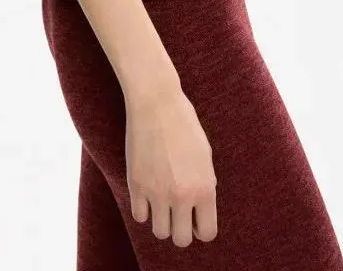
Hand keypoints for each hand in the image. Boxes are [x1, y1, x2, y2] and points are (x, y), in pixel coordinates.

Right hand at [124, 85, 217, 247]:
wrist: (156, 102)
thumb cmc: (184, 123)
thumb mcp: (204, 155)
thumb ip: (204, 184)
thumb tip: (198, 210)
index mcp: (204, 188)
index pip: (207, 232)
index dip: (202, 228)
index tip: (196, 218)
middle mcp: (182, 195)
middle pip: (181, 239)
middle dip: (181, 229)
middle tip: (179, 212)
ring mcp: (157, 192)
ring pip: (160, 232)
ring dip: (162, 220)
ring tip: (163, 201)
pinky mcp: (136, 185)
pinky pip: (139, 216)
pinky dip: (143, 209)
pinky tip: (148, 192)